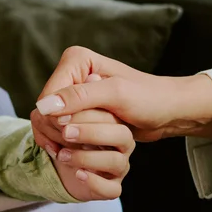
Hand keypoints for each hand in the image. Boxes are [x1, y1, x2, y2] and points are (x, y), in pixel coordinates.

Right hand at [32, 47, 211, 146]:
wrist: (167, 110)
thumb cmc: (149, 98)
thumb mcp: (116, 95)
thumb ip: (80, 98)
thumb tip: (44, 107)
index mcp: (75, 60)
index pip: (48, 98)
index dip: (58, 121)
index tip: (75, 136)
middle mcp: (70, 72)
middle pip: (45, 111)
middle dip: (60, 132)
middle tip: (84, 144)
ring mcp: (72, 92)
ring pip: (49, 123)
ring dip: (64, 140)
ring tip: (85, 148)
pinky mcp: (77, 109)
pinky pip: (58, 129)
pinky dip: (65, 143)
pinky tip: (79, 152)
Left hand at [37, 108, 134, 200]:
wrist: (60, 168)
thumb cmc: (63, 139)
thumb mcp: (55, 122)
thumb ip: (53, 112)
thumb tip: (46, 106)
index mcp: (113, 121)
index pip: (110, 114)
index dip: (86, 114)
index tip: (61, 116)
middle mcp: (121, 143)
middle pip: (123, 134)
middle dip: (92, 132)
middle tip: (65, 133)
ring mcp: (119, 165)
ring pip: (118, 162)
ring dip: (87, 158)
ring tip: (63, 155)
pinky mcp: (112, 186)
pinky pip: (113, 189)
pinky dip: (95, 182)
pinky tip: (78, 174)